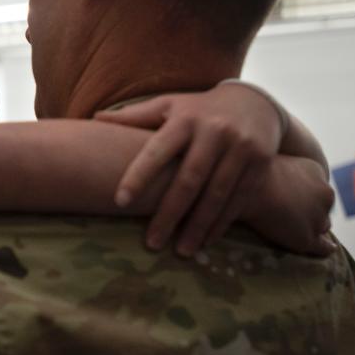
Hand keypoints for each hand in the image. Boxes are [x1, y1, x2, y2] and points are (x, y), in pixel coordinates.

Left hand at [94, 83, 284, 255]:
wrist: (254, 103)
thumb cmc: (196, 110)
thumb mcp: (167, 106)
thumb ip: (134, 116)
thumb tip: (94, 118)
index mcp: (184, 119)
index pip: (156, 150)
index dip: (138, 175)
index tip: (119, 201)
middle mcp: (215, 132)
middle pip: (189, 180)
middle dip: (169, 214)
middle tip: (151, 243)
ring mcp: (241, 148)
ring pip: (217, 194)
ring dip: (198, 226)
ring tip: (180, 251)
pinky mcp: (260, 164)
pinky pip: (239, 199)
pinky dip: (222, 223)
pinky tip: (206, 242)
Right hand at [241, 156, 336, 256]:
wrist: (244, 187)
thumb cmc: (249, 171)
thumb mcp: (270, 161)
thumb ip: (281, 172)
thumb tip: (273, 181)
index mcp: (315, 171)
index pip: (315, 187)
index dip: (303, 195)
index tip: (290, 199)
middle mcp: (324, 194)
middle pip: (322, 207)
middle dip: (311, 211)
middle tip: (291, 216)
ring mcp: (317, 218)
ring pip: (321, 226)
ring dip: (312, 228)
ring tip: (298, 232)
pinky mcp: (306, 238)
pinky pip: (323, 247)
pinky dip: (325, 249)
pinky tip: (326, 250)